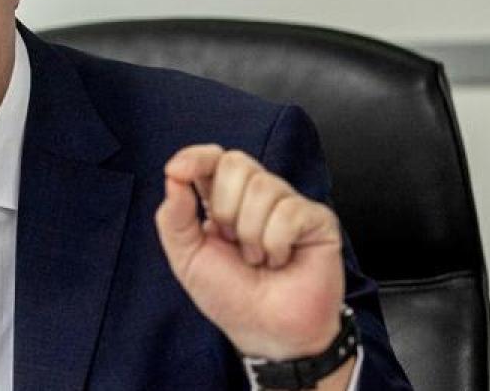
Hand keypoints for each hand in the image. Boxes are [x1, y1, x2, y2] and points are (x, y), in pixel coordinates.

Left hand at [155, 144, 344, 359]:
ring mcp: (288, 204)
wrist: (267, 333)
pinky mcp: (316, 219)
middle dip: (225, 209)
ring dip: (251, 235)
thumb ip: (174, 218)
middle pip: (236, 164)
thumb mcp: (187, 259)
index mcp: (223, 199)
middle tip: (234, 244)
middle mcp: (256, 196)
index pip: (212, 159)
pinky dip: (276, 244)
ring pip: (262, 187)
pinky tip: (281, 261)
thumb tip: (173, 175)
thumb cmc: (231, 297)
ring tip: (258, 259)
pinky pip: (288, 213)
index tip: (178, 171)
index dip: (196, 157)